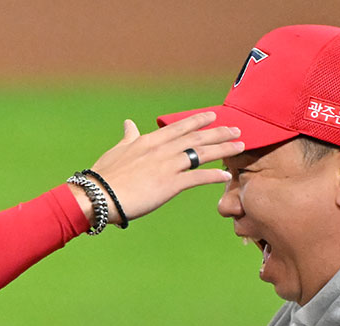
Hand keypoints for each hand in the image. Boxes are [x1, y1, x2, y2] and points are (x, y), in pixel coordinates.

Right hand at [80, 112, 244, 224]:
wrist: (99, 195)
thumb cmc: (104, 176)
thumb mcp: (117, 151)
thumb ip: (128, 137)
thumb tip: (128, 123)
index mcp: (149, 140)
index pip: (179, 127)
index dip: (198, 120)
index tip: (213, 116)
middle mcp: (162, 149)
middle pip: (197, 137)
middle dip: (219, 132)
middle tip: (237, 129)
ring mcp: (168, 166)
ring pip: (202, 154)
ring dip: (223, 149)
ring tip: (240, 146)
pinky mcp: (170, 184)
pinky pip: (198, 177)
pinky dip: (214, 176)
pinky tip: (226, 176)